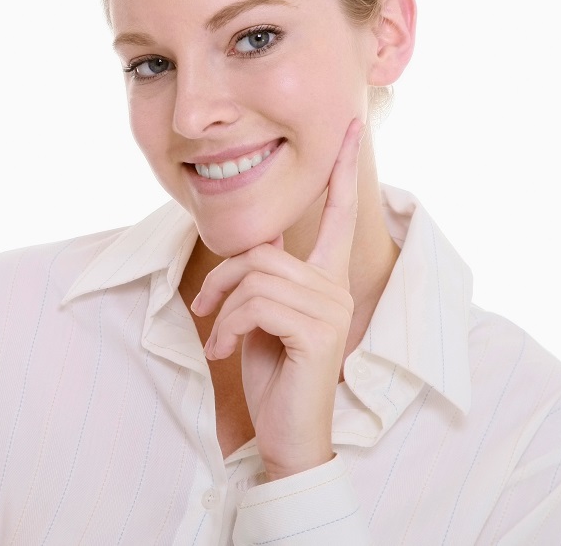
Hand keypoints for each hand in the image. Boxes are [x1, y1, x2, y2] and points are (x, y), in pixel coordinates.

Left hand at [192, 120, 361, 479]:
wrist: (286, 432)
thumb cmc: (274, 373)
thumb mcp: (263, 316)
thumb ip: (266, 274)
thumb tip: (257, 238)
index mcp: (326, 277)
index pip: (339, 214)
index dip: (343, 170)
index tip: (354, 127)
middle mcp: (335, 286)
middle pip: (262, 252)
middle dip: (222, 279)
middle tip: (206, 311)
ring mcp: (330, 308)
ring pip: (255, 276)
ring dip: (222, 307)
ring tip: (218, 336)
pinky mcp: (316, 330)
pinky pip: (255, 304)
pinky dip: (229, 326)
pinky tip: (225, 350)